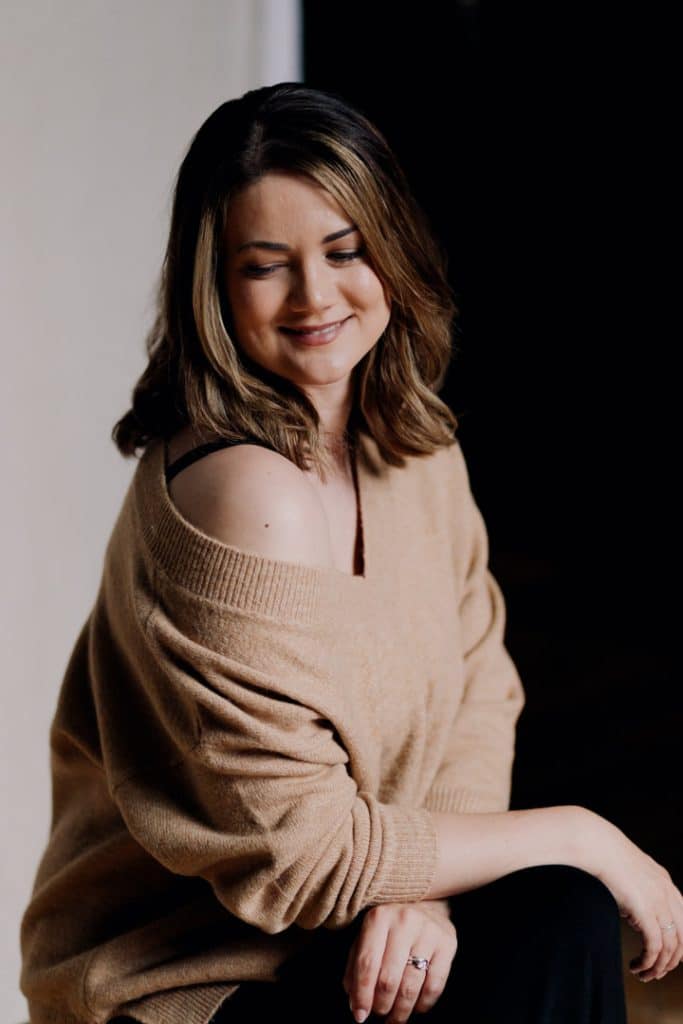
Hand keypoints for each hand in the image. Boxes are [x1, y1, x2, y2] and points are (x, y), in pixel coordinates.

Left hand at [342, 900, 457, 1022]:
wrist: (426, 903)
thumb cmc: (391, 925)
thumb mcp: (368, 936)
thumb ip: (356, 966)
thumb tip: (354, 1002)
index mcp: (379, 918)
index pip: (367, 963)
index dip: (362, 995)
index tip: (359, 1015)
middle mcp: (404, 921)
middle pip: (389, 978)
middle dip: (381, 1005)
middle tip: (379, 1015)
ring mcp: (428, 931)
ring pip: (411, 985)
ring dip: (401, 1010)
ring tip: (395, 1018)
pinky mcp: (448, 942)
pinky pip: (435, 985)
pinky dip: (423, 1004)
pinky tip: (416, 1008)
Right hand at [582, 810, 682, 981]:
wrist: (597, 845)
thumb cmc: (605, 856)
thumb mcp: (630, 873)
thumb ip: (639, 891)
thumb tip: (634, 914)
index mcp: (666, 884)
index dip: (679, 944)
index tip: (668, 959)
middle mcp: (668, 894)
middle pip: (682, 939)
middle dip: (671, 962)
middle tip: (655, 972)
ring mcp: (659, 902)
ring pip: (671, 948)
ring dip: (658, 967)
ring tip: (642, 974)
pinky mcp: (646, 911)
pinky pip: (655, 947)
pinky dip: (648, 962)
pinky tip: (636, 966)